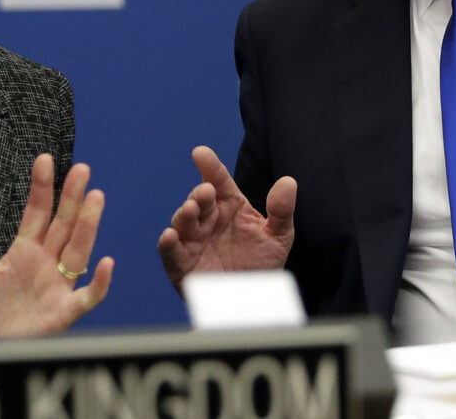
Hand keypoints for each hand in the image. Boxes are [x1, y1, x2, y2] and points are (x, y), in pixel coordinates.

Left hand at [0, 153, 112, 336]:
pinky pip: (87, 296)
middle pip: (64, 225)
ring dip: (88, 226)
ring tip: (96, 198)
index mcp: (26, 251)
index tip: (45, 159)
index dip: (42, 187)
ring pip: (78, 251)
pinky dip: (99, 282)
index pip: (38, 213)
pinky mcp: (64, 312)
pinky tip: (105, 262)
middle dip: (72, 198)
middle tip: (82, 170)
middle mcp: (47, 264)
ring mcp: (58, 286)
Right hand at [157, 145, 295, 291]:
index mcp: (229, 206)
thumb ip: (282, 210)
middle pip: (199, 199)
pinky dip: (167, 244)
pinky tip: (170, 235)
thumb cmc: (263, 265)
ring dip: (183, 214)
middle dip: (199, 194)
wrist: (253, 302)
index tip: (200, 153)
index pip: (218, 180)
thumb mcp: (278, 237)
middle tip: (206, 193)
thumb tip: (288, 181)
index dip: (209, 166)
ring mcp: (193, 241)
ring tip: (191, 210)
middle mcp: (208, 220)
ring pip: (182, 221)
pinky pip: (171, 252)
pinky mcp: (182, 265)